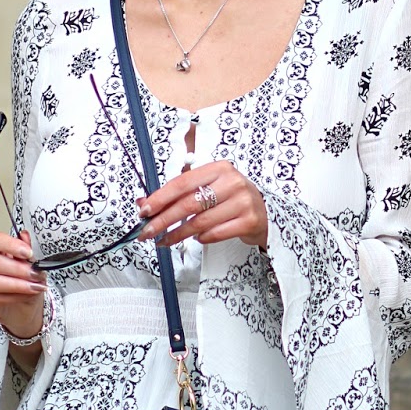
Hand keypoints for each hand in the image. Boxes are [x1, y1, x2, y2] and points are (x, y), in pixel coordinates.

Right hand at [0, 230, 47, 339]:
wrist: (22, 304)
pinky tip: (28, 294)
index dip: (12, 245)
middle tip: (36, 273)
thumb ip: (26, 247)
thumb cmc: (22, 278)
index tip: (29, 252)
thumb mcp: (29, 261)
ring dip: (19, 284)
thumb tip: (26, 236)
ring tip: (35, 285)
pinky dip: (16, 296)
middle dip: (19, 268)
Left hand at [137, 161, 268, 250]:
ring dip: (178, 234)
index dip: (160, 198)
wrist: (266, 212)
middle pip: (188, 204)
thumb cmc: (231, 199)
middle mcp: (232, 182)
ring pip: (200, 222)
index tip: (144, 211)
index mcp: (218, 168)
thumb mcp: (208, 189)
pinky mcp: (249, 221)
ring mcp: (242, 202)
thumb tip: (144, 203)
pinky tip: (196, 239)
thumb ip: (178, 194)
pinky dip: (201, 238)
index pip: (182, 183)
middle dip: (163, 220)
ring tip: (165, 240)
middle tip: (147, 232)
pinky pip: (215, 234)